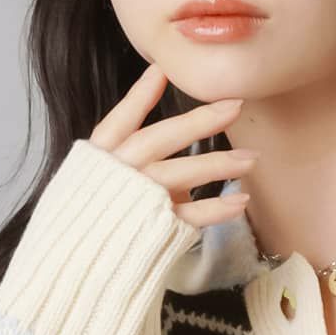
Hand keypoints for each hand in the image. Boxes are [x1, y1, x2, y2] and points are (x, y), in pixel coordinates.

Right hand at [90, 62, 254, 230]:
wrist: (84, 263)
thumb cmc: (102, 217)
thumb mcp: (107, 178)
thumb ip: (139, 156)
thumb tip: (178, 141)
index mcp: (102, 158)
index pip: (119, 121)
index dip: (139, 96)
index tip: (162, 71)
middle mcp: (120, 173)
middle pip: (158, 140)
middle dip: (198, 122)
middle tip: (235, 106)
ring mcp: (137, 200)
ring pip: (178, 173)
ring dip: (217, 164)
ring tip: (251, 159)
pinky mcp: (154, 228)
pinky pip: (189, 215)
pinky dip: (216, 209)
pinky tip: (240, 201)